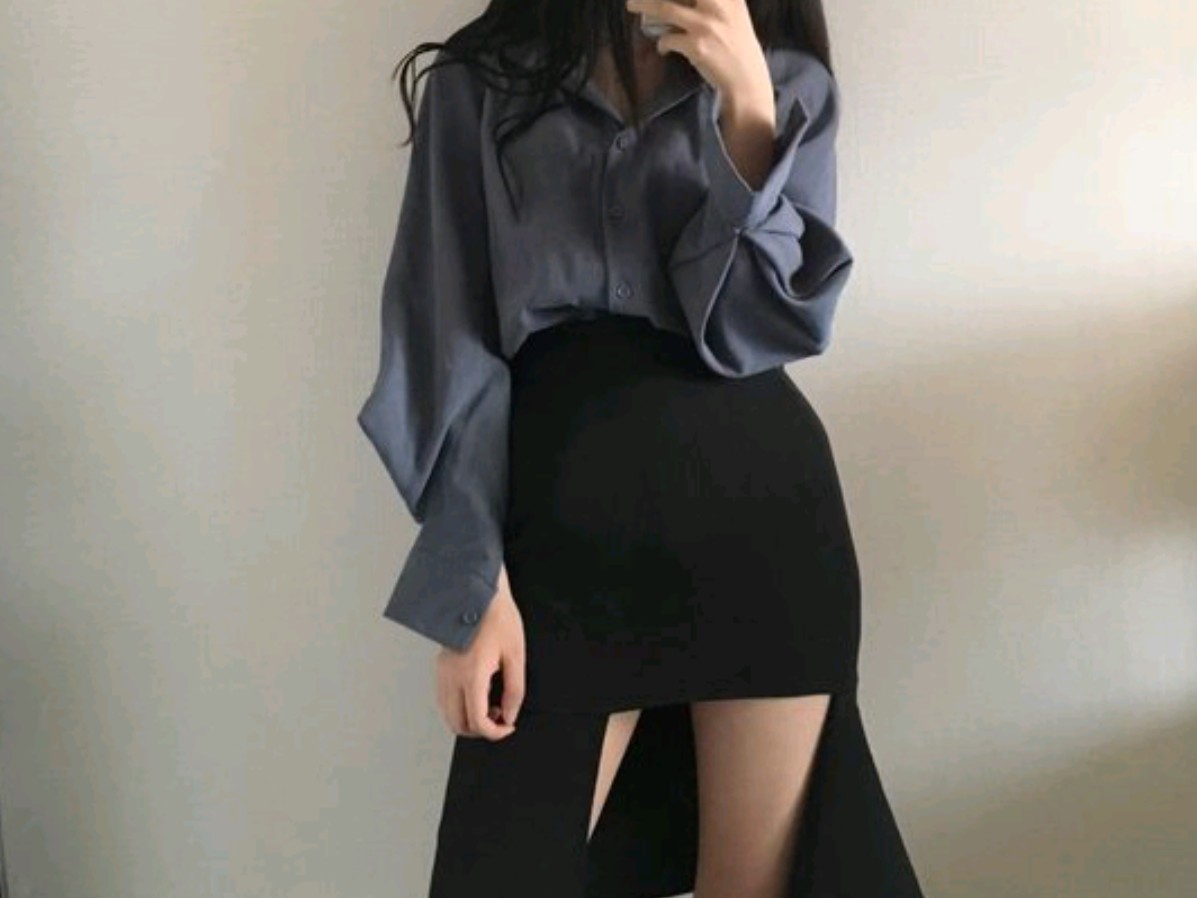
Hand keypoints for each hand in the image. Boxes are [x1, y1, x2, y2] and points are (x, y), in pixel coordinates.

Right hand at [435, 563, 525, 738]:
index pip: (478, 722)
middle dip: (479, 730)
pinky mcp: (440, 666)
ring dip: (468, 718)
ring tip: (490, 704)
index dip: (496, 732)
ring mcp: (442, 672)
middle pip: (457, 724)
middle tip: (499, 718)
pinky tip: (477, 693)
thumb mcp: (515, 655)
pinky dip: (460, 706)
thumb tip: (510, 714)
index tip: (508, 726)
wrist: (477, 593)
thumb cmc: (498, 618)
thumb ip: (514, 690)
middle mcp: (451, 677)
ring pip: (448, 713)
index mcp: (472, 676)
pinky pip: (445, 698)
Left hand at [625, 0, 773, 117]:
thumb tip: (681, 0)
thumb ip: (714, 2)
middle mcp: (718, 5)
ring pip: (665, 8)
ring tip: (632, 5)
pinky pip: (667, 39)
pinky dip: (662, 43)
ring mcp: (706, 25)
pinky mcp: (696, 46)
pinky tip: (664, 48)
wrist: (746, 80)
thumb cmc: (737, 46)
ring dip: (644, 6)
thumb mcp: (734, 13)